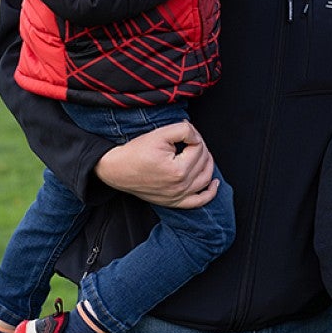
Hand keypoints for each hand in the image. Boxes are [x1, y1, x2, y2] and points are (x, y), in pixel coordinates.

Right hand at [94, 121, 218, 208]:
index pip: (199, 148)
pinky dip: (210, 193)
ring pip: (205, 179)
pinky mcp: (173, 202)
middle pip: (203, 162)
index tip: (185, 131)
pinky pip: (198, 201)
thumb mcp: (160, 134)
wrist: (117, 169)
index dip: (194, 135)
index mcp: (178, 170)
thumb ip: (183, 130)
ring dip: (208, 164)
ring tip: (203, 153)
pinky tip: (214, 183)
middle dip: (200, 147)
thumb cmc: (136, 152)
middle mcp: (180, 186)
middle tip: (190, 139)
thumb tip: (196, 135)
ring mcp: (177, 196)